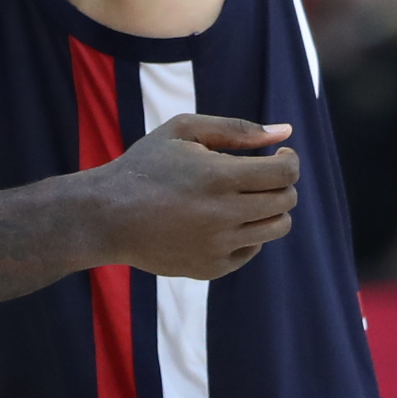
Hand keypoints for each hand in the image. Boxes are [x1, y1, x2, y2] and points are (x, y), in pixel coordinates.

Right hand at [82, 114, 298, 279]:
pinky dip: (246, 233)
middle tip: (261, 175)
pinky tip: (222, 219)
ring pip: (276, 229)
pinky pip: (250, 250)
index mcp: (218, 176)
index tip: (279, 157)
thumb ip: (237, 129)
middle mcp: (222, 215)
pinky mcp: (210, 268)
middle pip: (285, 202)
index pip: (284, 174)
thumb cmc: (145, 165)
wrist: (106, 215)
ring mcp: (217, 246)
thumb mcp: (184, 131)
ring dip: (271, 210)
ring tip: (247, 197)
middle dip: (282, 184)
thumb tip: (285, 133)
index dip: (289, 162)